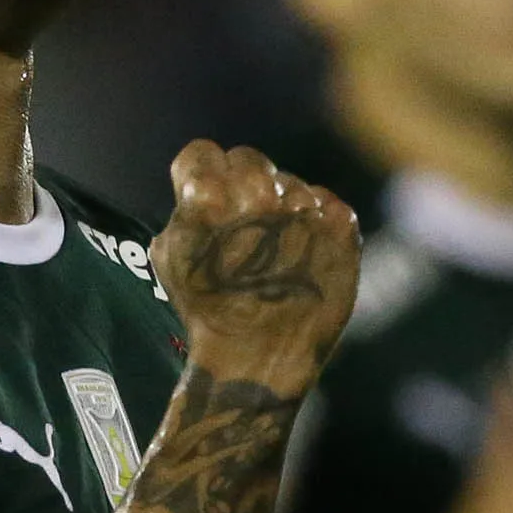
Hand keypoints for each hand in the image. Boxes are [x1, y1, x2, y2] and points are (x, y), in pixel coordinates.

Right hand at [150, 141, 359, 399]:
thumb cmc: (207, 310)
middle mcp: (258, 194)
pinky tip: (301, 256)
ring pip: (287, 181)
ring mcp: (304, 208)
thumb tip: (201, 182)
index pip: (202, 153)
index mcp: (207, 197)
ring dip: (278, 206)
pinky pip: (324, 202)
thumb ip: (184, 206)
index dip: (199, 177)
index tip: (205, 201)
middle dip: (239, 184)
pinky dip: (313, 224)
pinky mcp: (341, 224)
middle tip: (242, 224)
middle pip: (247, 159)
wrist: (260, 360)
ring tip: (274, 252)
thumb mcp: (170, 255)